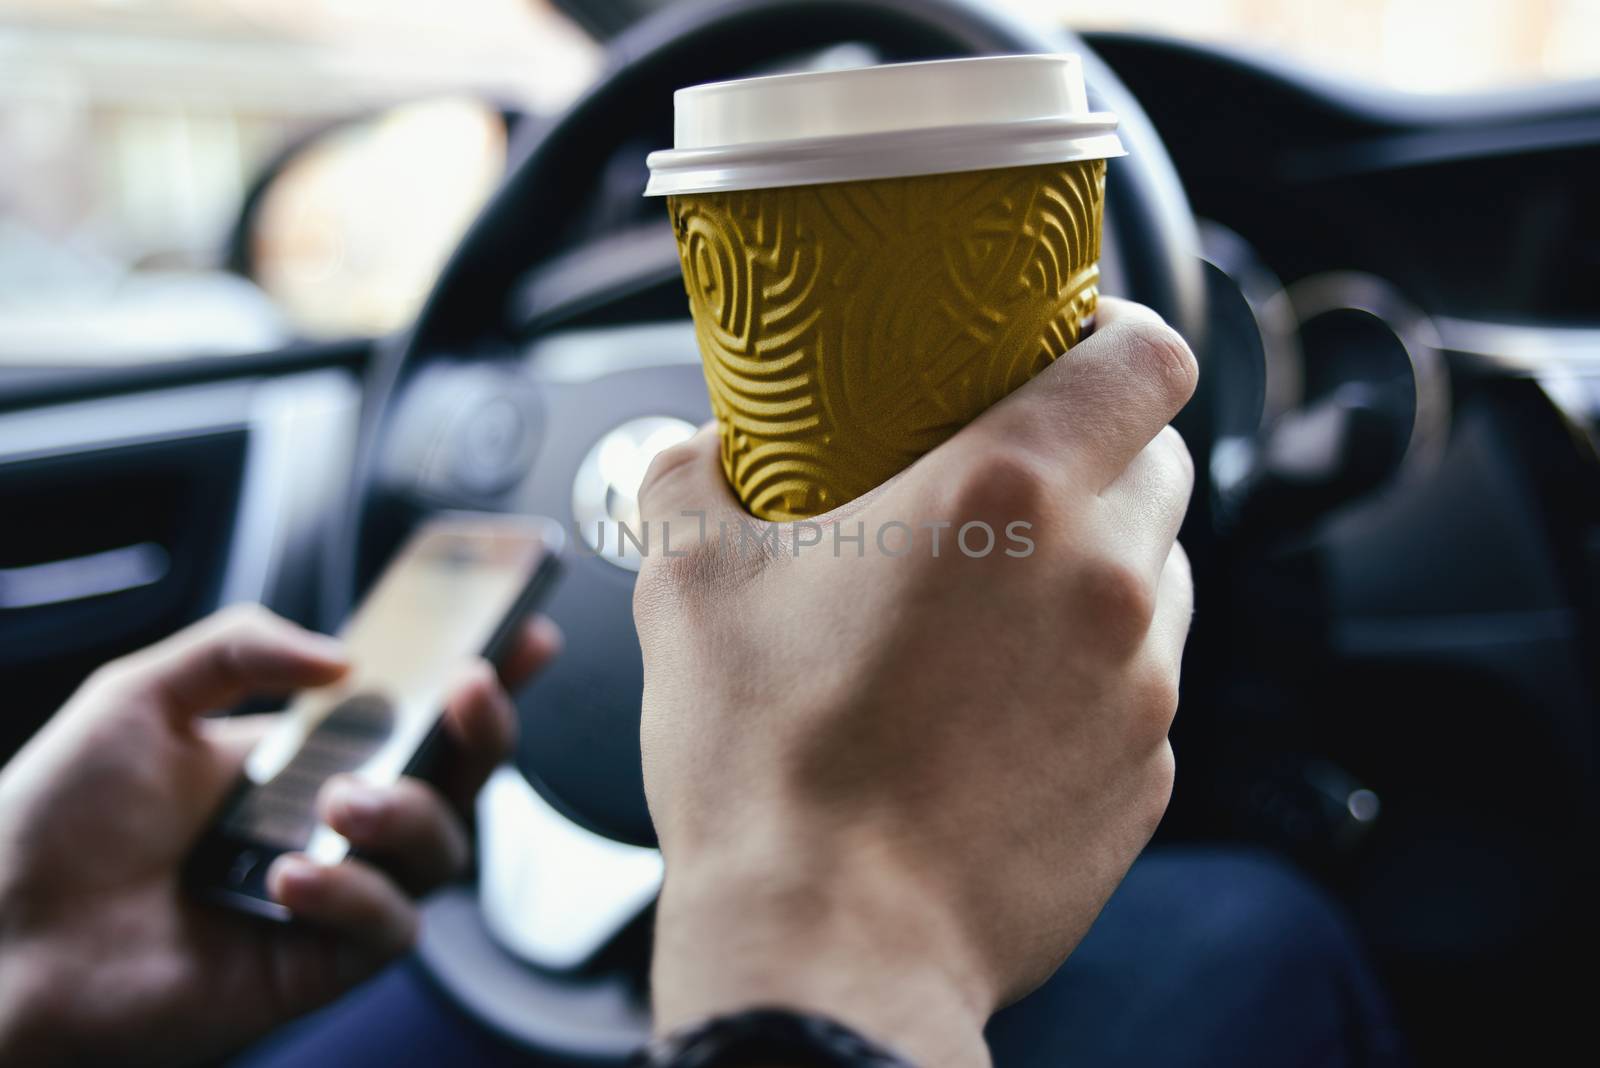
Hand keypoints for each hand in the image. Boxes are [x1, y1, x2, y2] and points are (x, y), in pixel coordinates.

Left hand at [0, 603, 560, 1066]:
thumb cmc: (56, 821)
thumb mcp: (140, 696)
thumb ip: (239, 647)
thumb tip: (343, 656)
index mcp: (306, 755)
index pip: (416, 708)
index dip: (482, 671)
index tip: (525, 631)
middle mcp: (334, 821)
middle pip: (459, 776)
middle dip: (486, 729)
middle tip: (470, 692)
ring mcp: (335, 892)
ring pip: (444, 851)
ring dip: (411, 815)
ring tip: (342, 803)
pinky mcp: (320, 963)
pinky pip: (391, 928)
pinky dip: (357, 897)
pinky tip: (292, 878)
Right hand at [634, 298, 1196, 1066]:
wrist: (828, 944)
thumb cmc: (765, 764)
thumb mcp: (691, 587)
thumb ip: (691, 480)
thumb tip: (691, 451)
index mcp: (1007, 492)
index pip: (1147, 359)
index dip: (1121, 336)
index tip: (1078, 348)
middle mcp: (1102, 578)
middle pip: (1160, 462)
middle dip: (1101, 455)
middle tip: (1011, 485)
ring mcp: (1141, 685)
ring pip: (1160, 577)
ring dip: (1098, 569)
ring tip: (998, 611)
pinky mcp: (1149, 775)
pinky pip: (1142, 687)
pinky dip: (1091, 676)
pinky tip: (1001, 713)